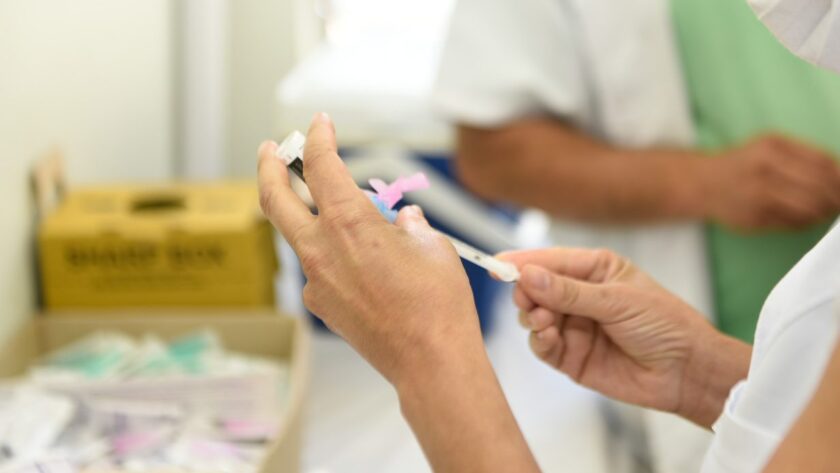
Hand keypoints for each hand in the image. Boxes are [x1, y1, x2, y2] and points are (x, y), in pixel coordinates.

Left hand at [259, 115, 539, 471]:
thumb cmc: (438, 305)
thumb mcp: (433, 247)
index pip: (321, 165)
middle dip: (268, 166)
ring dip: (299, 211)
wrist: (429, 361)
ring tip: (321, 203)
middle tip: (270, 149)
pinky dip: (328, 254)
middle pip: (275, 198)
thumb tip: (403, 220)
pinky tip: (354, 259)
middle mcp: (322, 249)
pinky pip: (316, 269)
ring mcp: (316, 281)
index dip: (318, 137)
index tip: (320, 124)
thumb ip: (410, 225)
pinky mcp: (321, 306)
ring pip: (295, 235)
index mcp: (350, 223)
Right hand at [500, 248, 750, 426]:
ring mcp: (573, 326)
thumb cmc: (665, 325)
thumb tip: (527, 276)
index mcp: (594, 269)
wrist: (687, 372)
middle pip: (535, 288)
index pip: (549, 260)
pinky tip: (549, 337)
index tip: (497, 264)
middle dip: (525, 292)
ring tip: (544, 321)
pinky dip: (539, 340)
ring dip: (532, 317)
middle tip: (525, 298)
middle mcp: (579, 296)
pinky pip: (542, 345)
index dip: (521, 262)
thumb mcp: (617, 301)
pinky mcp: (570, 356)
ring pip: (533, 317)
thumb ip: (569, 292)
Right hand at [703, 134, 839, 230]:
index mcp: (772, 147)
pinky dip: (806, 222)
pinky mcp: (755, 218)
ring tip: (824, 211)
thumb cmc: (742, 165)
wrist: (701, 184)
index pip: (823, 163)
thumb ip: (804, 157)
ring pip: (809, 208)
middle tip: (839, 203)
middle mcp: (764, 169)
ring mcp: (758, 196)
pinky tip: (804, 217)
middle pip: (819, 187)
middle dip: (837, 198)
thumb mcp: (770, 148)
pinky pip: (793, 223)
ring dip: (823, 212)